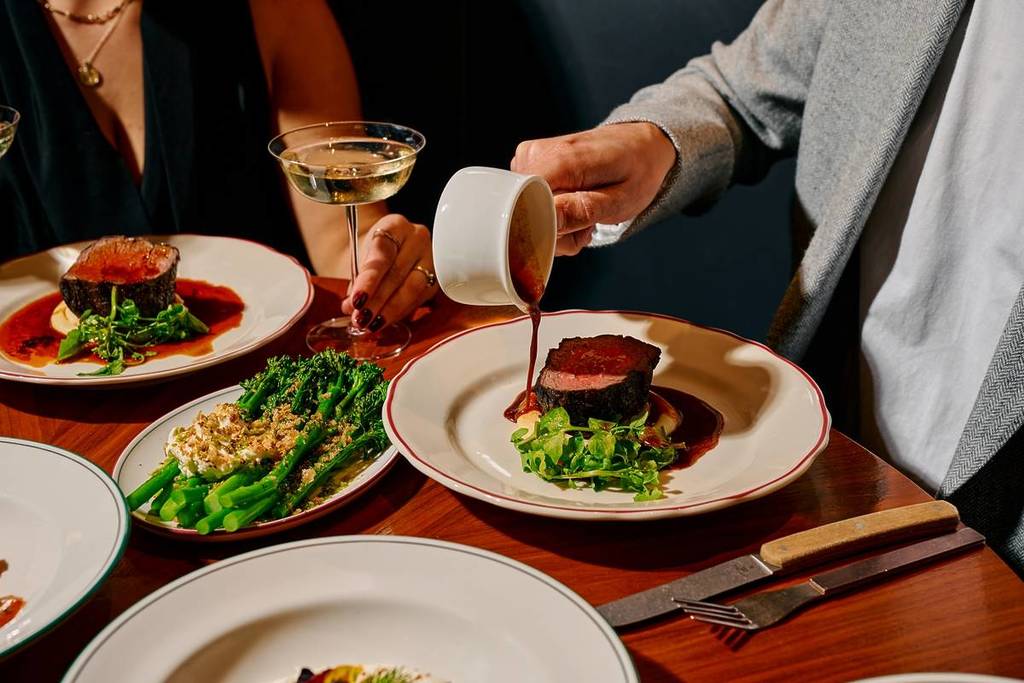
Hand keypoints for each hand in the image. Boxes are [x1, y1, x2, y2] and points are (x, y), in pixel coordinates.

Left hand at [341, 214, 436, 330]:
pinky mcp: (438, 276)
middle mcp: (418, 237)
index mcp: (395, 225)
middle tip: (361, 319)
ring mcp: (431, 256)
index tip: (356, 300)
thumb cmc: (373, 252)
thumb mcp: (359, 257)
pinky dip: (400, 312)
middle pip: (397, 273)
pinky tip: (386, 320)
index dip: (369, 281)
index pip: (382, 255)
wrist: (390, 246)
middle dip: (377, 301)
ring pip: (413, 288)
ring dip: (390, 310)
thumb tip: (350, 307)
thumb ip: (356, 281)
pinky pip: (420, 298)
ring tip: (372, 324)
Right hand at [511, 122, 675, 254]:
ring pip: (525, 212)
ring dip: (556, 227)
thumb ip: (583, 210)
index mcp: (560, 160)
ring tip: (585, 215)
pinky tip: (574, 207)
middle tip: (586, 226)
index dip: (544, 227)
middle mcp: (537, 154)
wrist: (640, 144)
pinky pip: (528, 203)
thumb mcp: (621, 199)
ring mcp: (529, 157)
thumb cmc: (635, 171)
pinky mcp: (527, 164)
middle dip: (554, 233)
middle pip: (524, 213)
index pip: (523, 203)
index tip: (573, 231)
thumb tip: (547, 219)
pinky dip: (552, 215)